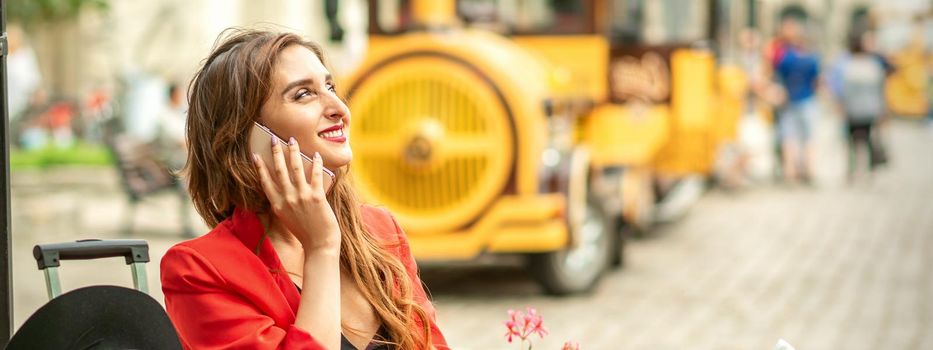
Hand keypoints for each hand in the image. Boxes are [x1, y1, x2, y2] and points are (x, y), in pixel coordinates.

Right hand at [253, 135, 339, 252]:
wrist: (319, 244)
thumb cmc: (305, 232)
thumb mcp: (287, 218)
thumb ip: (283, 203)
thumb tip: (284, 186)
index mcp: (277, 205)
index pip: (265, 181)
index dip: (260, 167)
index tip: (256, 155)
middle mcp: (287, 199)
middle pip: (279, 170)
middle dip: (276, 152)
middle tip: (275, 138)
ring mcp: (301, 197)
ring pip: (295, 168)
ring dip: (293, 151)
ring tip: (293, 140)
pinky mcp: (316, 196)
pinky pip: (314, 174)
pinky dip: (316, 163)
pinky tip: (316, 154)